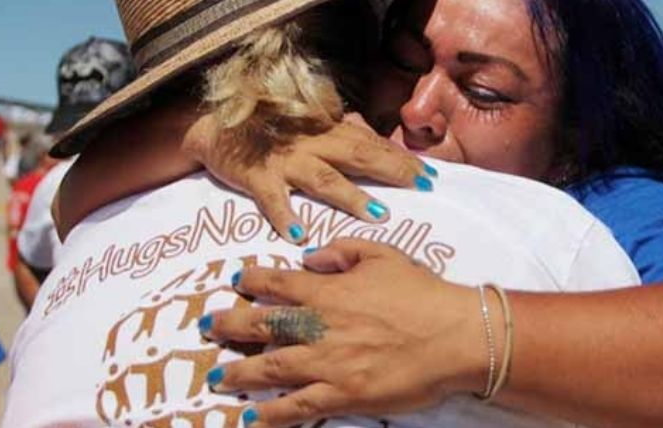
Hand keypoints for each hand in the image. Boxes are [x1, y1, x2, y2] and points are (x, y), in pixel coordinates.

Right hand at [185, 114, 437, 243]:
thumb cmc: (265, 126)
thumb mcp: (307, 123)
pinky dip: (285, 215)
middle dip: (393, 170)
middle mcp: (312, 142)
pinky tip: (299, 235)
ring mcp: (285, 159)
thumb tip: (371, 131)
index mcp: (327, 131)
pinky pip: (273, 198)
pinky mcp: (257, 175)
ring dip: (351, 197)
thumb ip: (338, 128)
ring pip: (324, 178)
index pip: (372, 143)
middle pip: (360, 155)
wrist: (213, 124)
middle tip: (421, 187)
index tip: (431, 174)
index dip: (402, 158)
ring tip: (377, 216)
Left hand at [200, 239, 485, 426]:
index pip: (277, 283)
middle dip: (229, 325)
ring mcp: (327, 363)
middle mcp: (319, 326)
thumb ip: (342, 251)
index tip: (237, 282)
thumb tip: (310, 256)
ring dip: (239, 372)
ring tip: (218, 377)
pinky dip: (270, 414)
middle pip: (261, 325)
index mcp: (328, 291)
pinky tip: (250, 419)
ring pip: (269, 369)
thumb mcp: (384, 255)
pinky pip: (297, 407)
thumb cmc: (423, 293)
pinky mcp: (342, 395)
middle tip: (207, 327)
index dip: (252, 281)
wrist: (454, 335)